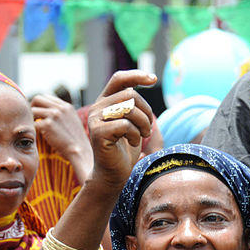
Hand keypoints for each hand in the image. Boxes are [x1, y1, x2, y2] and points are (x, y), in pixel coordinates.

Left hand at [31, 94, 93, 183]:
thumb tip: (47, 112)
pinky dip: (32, 130)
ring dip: (31, 119)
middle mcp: (60, 108)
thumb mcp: (72, 122)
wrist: (80, 152)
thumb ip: (62, 115)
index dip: (40, 105)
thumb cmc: (75, 141)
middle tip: (32, 119)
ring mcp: (54, 115)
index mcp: (67, 106)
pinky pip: (33, 123)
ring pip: (33, 110)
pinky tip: (36, 136)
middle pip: (37, 99)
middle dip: (32, 107)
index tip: (38, 114)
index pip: (47, 97)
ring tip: (35, 129)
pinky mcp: (48, 125)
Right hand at [87, 70, 155, 187]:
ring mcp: (96, 120)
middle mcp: (98, 107)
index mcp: (105, 102)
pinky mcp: (98, 133)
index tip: (153, 79)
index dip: (137, 75)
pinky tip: (133, 142)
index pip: (119, 79)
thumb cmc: (124, 150)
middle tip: (148, 129)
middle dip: (147, 112)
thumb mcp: (133, 123)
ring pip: (129, 109)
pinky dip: (136, 135)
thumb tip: (149, 78)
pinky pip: (126, 125)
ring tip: (143, 135)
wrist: (113, 174)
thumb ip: (135, 104)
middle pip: (130, 95)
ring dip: (143, 124)